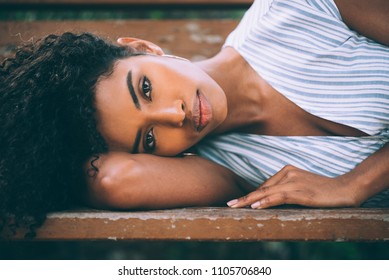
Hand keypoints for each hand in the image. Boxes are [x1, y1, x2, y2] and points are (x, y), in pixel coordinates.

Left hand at [227, 165, 358, 208]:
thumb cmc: (323, 189)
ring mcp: (293, 182)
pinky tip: (255, 207)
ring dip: (249, 201)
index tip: (238, 202)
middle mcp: (287, 173)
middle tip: (229, 205)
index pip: (264, 186)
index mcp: (286, 170)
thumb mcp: (301, 187)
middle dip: (244, 198)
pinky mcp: (299, 192)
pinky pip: (278, 197)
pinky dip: (265, 202)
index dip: (250, 195)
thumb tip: (268, 200)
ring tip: (235, 207)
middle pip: (261, 188)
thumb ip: (285, 190)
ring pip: (266, 193)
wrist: (344, 189)